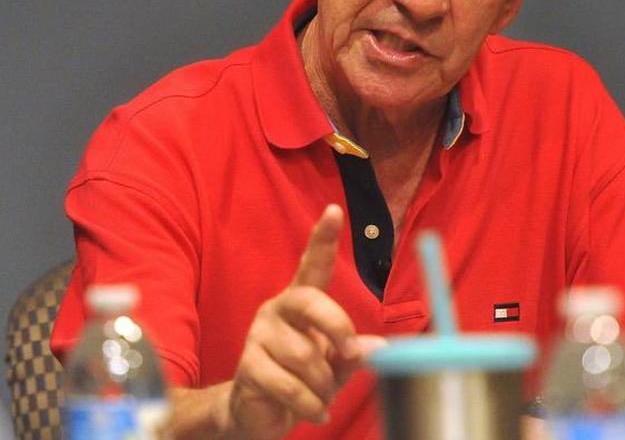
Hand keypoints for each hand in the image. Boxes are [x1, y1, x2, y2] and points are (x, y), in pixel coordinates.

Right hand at [225, 204, 384, 439]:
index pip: (312, 265)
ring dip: (324, 385)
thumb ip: (351, 354)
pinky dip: (309, 405)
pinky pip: (289, 386)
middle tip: (350, 351)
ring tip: (322, 397)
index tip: (334, 211)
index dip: (323, 238)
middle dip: (336, 326)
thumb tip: (376, 348)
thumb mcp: (334, 366)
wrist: (258, 414)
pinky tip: (313, 411)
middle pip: (309, 301)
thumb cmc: (302, 381)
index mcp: (300, 303)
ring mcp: (259, 337)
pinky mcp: (248, 366)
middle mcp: (276, 311)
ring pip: (305, 356)